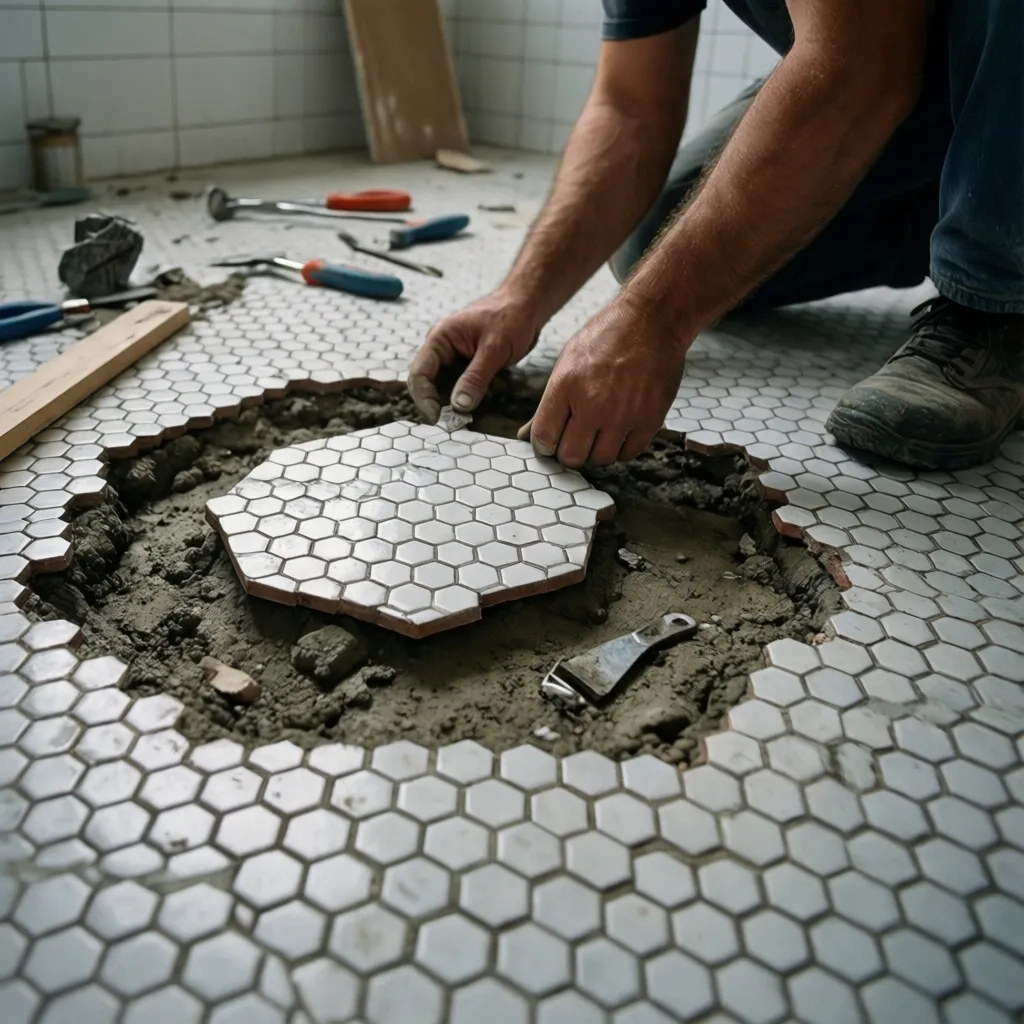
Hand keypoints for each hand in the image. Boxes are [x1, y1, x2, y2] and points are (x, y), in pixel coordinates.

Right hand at [407, 290, 540, 422]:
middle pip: (430, 384)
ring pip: (448, 388)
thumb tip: (458, 406)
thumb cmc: (510, 317)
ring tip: (489, 393)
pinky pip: (463, 385)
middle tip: (463, 418)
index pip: (419, 375)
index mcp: (439, 339)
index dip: (425, 399)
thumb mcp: (494, 350)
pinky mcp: (467, 364)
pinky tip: (496, 386)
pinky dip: (477, 392)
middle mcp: (441, 349)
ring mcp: (453, 357)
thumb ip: (475, 378)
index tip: (438, 419)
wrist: (527, 306)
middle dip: (445, 402)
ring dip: (465, 398)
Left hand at [520, 296, 689, 466]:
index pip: (544, 438)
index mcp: (565, 386)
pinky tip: (620, 431)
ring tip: (600, 431)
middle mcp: (593, 405)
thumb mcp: (567, 362)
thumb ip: (549, 403)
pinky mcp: (649, 420)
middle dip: (569, 451)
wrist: (651, 321)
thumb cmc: (607, 337)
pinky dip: (622, 448)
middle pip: (571, 456)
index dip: (545, 444)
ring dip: (597, 451)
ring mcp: (623, 416)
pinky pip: (628, 454)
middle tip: (576, 438)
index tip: (551, 442)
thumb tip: (527, 434)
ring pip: (601, 459)